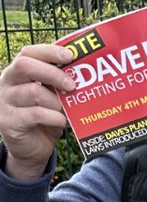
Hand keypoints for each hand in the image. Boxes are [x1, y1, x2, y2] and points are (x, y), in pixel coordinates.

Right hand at [0, 44, 75, 179]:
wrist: (31, 149)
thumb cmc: (45, 118)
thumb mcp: (51, 97)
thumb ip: (58, 82)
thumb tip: (83, 69)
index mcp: (17, 73)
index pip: (28, 53)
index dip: (49, 51)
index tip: (70, 56)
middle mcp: (6, 83)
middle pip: (25, 66)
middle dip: (52, 73)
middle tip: (72, 85)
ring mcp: (5, 102)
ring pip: (33, 92)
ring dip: (56, 101)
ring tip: (67, 109)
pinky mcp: (10, 122)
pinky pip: (35, 114)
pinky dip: (54, 117)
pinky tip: (62, 121)